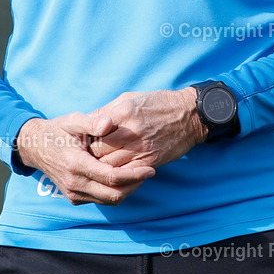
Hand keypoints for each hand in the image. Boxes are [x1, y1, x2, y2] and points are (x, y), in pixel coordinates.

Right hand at [15, 114, 154, 205]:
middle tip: (149, 171)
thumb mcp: (73, 120)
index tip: (150, 169)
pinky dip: (115, 192)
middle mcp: (74, 183)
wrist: (35, 147)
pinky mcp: (74, 198)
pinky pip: (100, 200)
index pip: (111, 177)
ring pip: (108, 200)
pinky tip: (123, 178)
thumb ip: (91, 121)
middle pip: (113, 194)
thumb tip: (109, 123)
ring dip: (127, 190)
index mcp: (75, 163)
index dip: (134, 175)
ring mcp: (73, 193)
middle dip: (134, 185)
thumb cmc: (57, 130)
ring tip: (139, 174)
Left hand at [88, 87, 207, 168]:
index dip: (86, 140)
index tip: (84, 142)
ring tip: (100, 165)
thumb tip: (86, 122)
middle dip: (91, 156)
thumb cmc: (157, 103)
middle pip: (99, 152)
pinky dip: (119, 174)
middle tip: (88, 157)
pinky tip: (117, 170)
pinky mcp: (151, 161)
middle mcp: (130, 132)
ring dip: (103, 167)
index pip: (93, 132)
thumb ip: (107, 110)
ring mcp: (141, 149)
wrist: (189, 115)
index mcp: (122, 113)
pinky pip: (128, 174)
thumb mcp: (129, 98)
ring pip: (111, 166)